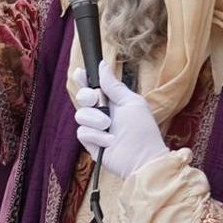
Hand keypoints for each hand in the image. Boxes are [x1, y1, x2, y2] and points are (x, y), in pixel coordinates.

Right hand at [74, 60, 168, 177]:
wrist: (143, 158)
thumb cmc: (142, 130)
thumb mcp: (131, 102)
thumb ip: (114, 86)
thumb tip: (103, 65)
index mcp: (113, 101)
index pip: (94, 86)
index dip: (84, 79)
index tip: (80, 73)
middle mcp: (102, 113)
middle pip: (82, 98)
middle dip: (86, 96)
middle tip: (95, 100)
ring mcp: (95, 128)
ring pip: (80, 115)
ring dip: (95, 119)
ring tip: (109, 127)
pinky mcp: (90, 142)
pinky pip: (82, 132)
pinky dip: (95, 135)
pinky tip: (108, 141)